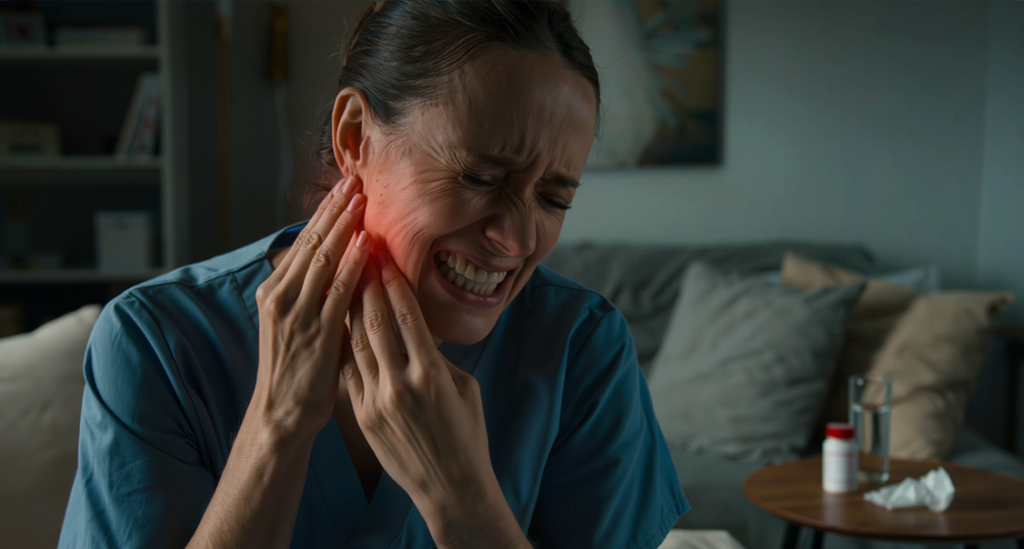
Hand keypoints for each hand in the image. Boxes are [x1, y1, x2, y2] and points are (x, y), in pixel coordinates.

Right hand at [251, 175, 369, 441]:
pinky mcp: (315, 331)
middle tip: (354, 181)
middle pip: (311, 242)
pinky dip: (353, 265)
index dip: (323, 214)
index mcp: (275, 292)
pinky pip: (337, 291)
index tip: (342, 189)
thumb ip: (318, 298)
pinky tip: (367, 244)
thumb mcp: (300, 326)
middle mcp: (281, 296)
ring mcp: (296, 313)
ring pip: (322, 259)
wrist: (280, 415)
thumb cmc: (297, 372)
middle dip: (333, 210)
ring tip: (361, 200)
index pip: (302, 242)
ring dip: (344, 227)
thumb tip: (345, 269)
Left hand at [346, 250, 525, 546]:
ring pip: (355, 342)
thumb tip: (415, 328)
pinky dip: (344, 343)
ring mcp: (377, 401)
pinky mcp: (362, 416)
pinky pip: (348, 370)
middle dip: (365, 283)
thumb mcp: (463, 387)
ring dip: (349, 308)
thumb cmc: (465, 434)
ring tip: (344, 280)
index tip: (384, 255)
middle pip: (375, 321)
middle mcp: (400, 383)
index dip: (392, 281)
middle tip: (358, 255)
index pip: (406, 314)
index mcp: (431, 373)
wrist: (450, 485)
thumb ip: (436, 356)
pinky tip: (339, 323)